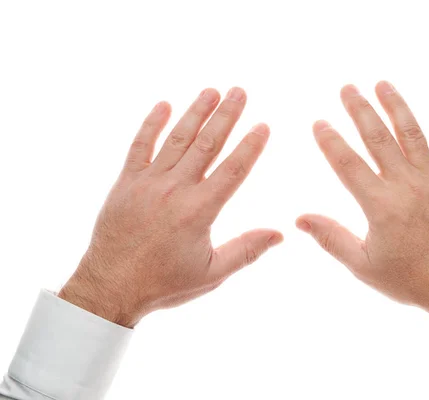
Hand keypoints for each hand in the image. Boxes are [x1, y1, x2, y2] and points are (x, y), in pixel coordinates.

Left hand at [59, 87, 282, 326]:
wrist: (110, 287)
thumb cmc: (164, 284)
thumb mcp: (212, 273)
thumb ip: (246, 250)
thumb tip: (280, 234)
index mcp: (198, 211)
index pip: (233, 170)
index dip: (250, 146)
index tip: (263, 125)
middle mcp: (174, 190)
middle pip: (207, 144)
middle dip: (226, 116)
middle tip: (240, 91)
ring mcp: (147, 183)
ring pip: (177, 140)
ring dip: (195, 113)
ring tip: (211, 91)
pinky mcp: (126, 183)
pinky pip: (139, 146)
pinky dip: (151, 124)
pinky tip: (163, 105)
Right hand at [296, 82, 428, 313]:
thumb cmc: (409, 279)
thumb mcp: (362, 265)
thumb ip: (331, 238)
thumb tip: (299, 219)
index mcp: (380, 205)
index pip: (348, 164)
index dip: (330, 141)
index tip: (319, 122)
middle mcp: (406, 185)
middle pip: (378, 138)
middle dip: (360, 110)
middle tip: (347, 88)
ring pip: (412, 133)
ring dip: (396, 106)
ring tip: (382, 84)